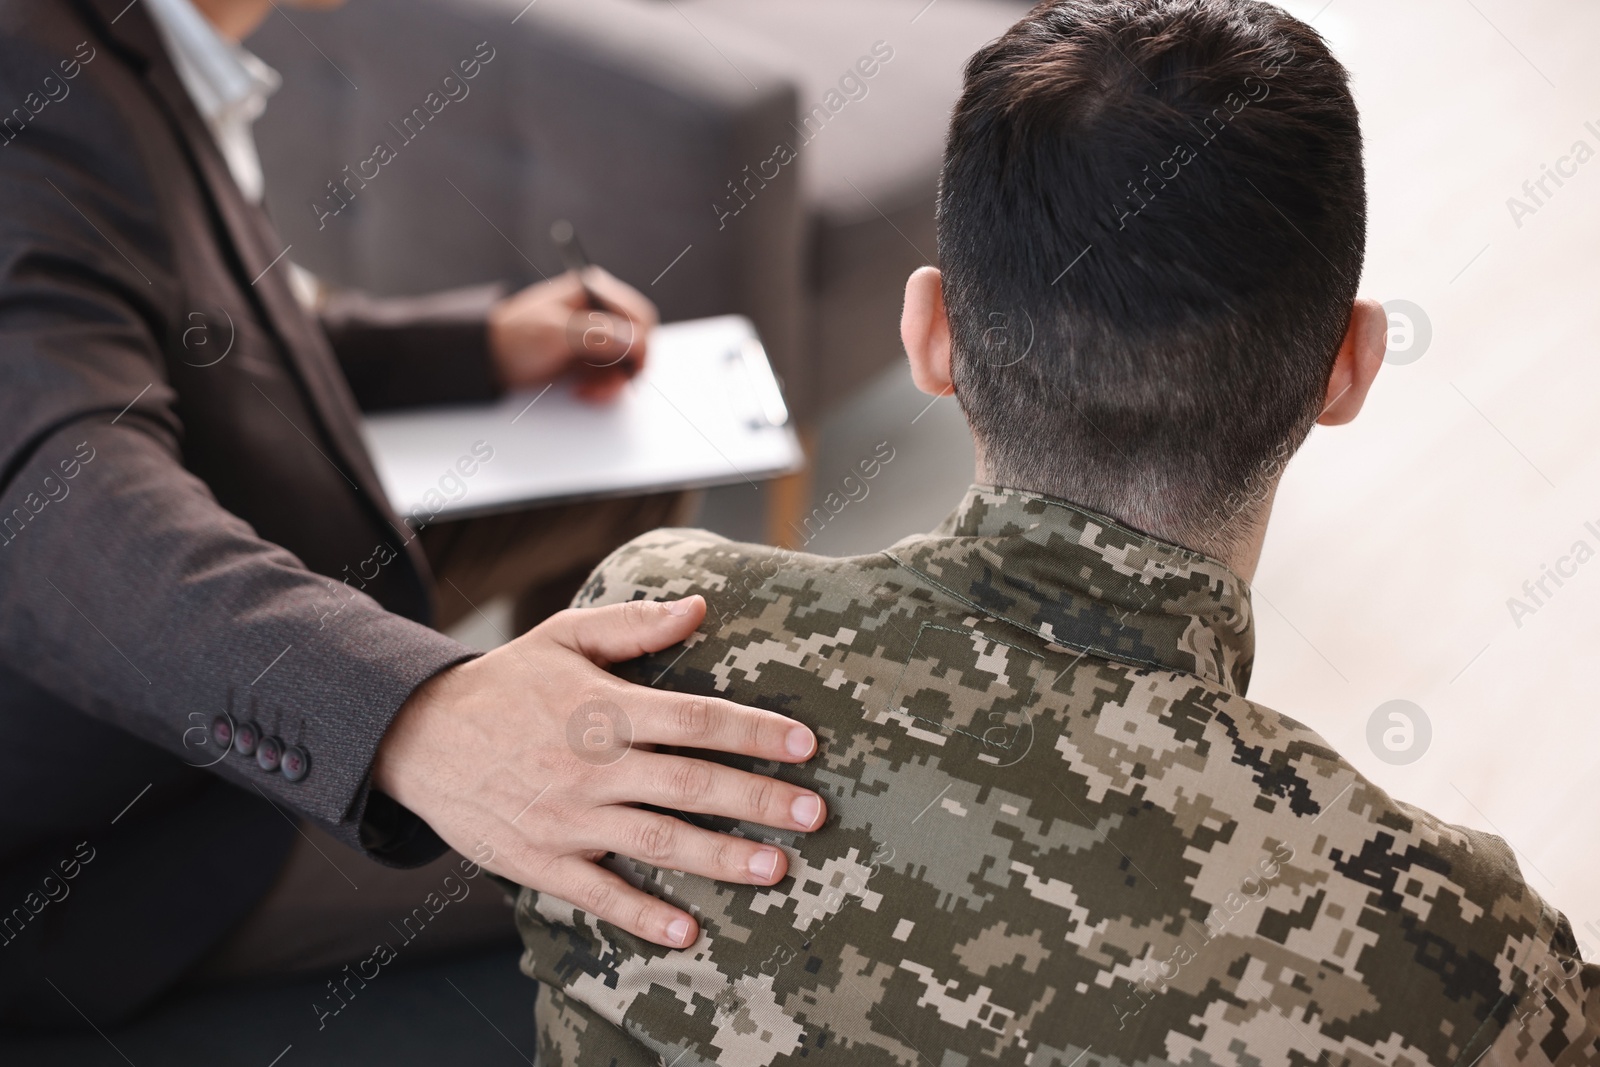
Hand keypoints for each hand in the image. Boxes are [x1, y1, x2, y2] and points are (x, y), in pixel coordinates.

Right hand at [371, 595, 825, 947]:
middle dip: (756, 800)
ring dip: (719, 858)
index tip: (805, 745)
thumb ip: (635, 624)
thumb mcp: (564, 636)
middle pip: (689, 783)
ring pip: (656, 840)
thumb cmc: (506, 682)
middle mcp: (593, 764)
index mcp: (606, 707)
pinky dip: (642, 914)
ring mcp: (568, 817)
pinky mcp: (542, 859)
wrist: (419, 736)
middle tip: (814, 814)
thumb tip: (701, 607)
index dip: (754, 732)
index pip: (696, 719)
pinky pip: (599, 893)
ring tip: (775, 870)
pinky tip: (687, 930)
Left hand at [486, 267, 657, 401]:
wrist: (489, 361)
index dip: (641, 345)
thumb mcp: (555, 333)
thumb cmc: (514, 338)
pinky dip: (602, 388)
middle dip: (624, 368)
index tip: (629, 369)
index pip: (640, 316)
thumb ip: (597, 334)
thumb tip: (636, 340)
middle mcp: (599, 311)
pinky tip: (582, 390)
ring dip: (612, 383)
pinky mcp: (590, 357)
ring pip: (627, 363)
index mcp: (593, 292)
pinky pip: (613, 376)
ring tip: (586, 390)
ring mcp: (596, 336)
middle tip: (603, 385)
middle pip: (638, 342)